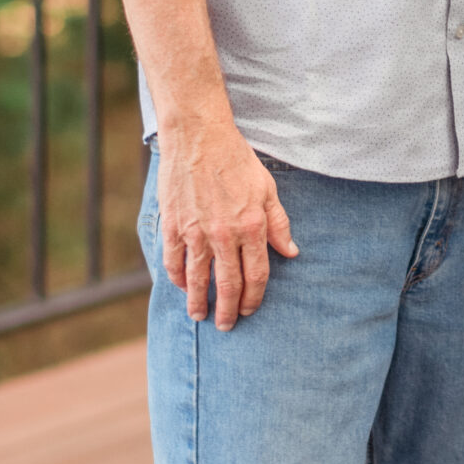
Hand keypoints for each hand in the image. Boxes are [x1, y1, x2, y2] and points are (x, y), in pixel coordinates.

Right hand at [158, 117, 296, 329]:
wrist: (199, 137)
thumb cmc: (236, 160)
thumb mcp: (267, 189)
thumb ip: (279, 223)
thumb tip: (290, 252)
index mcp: (252, 226)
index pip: (257, 275)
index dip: (254, 298)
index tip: (249, 310)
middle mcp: (224, 234)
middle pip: (227, 284)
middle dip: (227, 310)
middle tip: (225, 326)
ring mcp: (196, 232)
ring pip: (197, 279)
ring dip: (198, 302)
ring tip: (199, 315)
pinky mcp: (173, 225)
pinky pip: (173, 261)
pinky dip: (177, 278)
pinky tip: (181, 287)